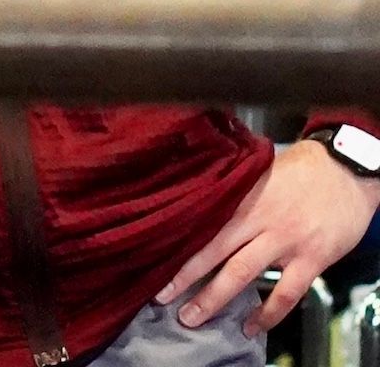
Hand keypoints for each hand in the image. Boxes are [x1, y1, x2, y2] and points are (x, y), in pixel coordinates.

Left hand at [158, 139, 379, 335]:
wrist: (346, 170)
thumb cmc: (300, 170)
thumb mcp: (259, 174)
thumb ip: (233, 194)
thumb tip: (200, 207)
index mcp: (241, 197)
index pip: (201, 223)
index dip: (176, 243)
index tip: (151, 259)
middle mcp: (258, 219)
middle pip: (213, 250)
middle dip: (184, 276)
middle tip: (160, 296)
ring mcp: (285, 240)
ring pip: (242, 273)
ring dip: (215, 298)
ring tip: (192, 317)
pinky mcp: (312, 258)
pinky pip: (286, 292)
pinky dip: (269, 313)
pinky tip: (252, 327)